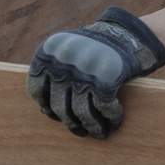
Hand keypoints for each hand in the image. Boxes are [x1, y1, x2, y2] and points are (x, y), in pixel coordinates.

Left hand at [27, 6, 164, 139]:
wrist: (129, 33)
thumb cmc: (96, 47)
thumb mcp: (67, 49)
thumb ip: (54, 71)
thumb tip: (47, 108)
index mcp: (49, 50)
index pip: (36, 90)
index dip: (47, 107)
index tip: (56, 115)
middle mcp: (64, 59)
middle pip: (60, 105)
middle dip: (71, 122)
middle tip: (79, 130)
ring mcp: (84, 70)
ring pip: (82, 112)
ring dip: (92, 126)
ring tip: (99, 132)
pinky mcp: (107, 79)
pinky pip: (105, 108)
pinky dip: (111, 117)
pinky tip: (114, 121)